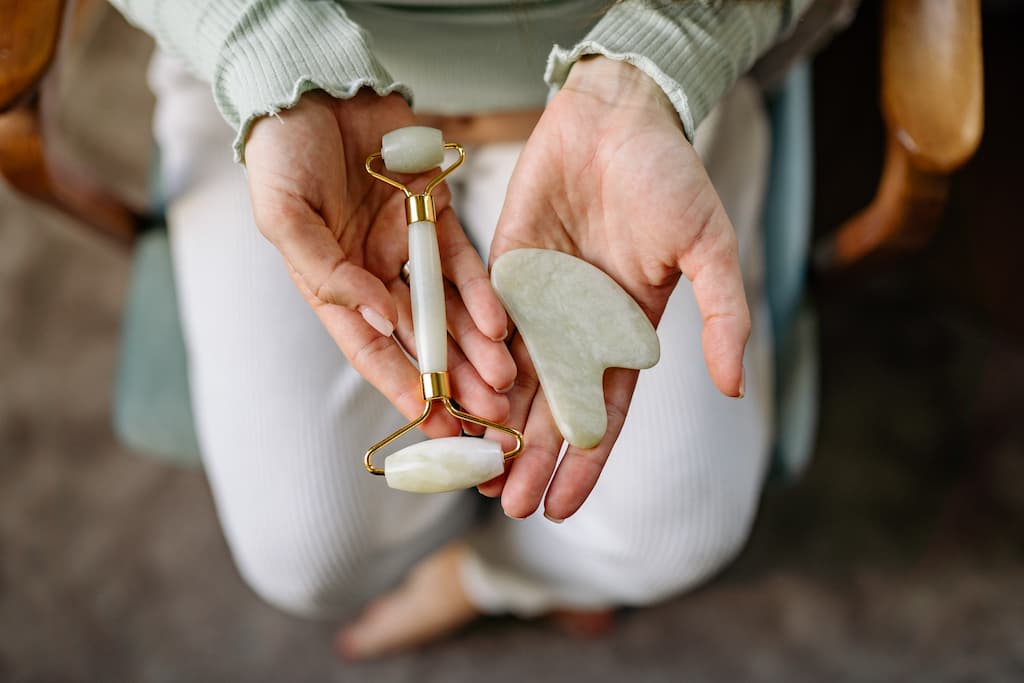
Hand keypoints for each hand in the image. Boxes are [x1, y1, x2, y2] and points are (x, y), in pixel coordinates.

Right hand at [244, 91, 514, 434]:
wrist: (315, 87)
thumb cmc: (283, 153)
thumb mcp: (283, 215)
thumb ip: (325, 271)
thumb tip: (379, 320)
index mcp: (332, 286)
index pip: (373, 351)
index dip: (403, 389)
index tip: (434, 426)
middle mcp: (374, 276)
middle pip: (421, 340)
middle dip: (454, 381)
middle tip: (487, 417)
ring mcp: (408, 248)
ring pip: (450, 311)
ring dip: (476, 350)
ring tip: (504, 385)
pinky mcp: (436, 216)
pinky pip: (465, 263)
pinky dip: (482, 294)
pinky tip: (500, 327)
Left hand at [483, 57, 748, 518]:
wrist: (616, 114)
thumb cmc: (669, 176)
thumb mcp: (710, 247)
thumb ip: (725, 316)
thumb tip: (735, 387)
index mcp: (625, 335)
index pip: (601, 415)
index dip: (581, 464)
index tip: (561, 508)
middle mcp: (577, 329)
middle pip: (549, 410)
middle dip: (528, 459)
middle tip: (506, 506)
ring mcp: (537, 302)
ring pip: (510, 380)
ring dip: (493, 427)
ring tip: (473, 471)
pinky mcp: (502, 270)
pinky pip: (482, 328)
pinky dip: (468, 366)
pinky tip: (452, 402)